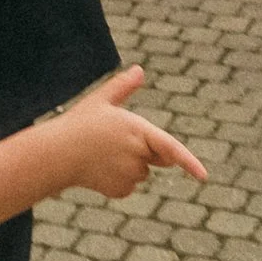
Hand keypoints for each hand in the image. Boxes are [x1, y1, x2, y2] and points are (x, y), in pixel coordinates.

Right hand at [56, 68, 206, 200]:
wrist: (57, 153)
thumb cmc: (80, 124)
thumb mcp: (100, 100)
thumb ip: (123, 87)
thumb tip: (139, 70)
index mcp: (137, 130)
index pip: (170, 149)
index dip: (189, 163)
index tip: (203, 176)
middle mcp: (137, 155)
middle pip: (153, 157)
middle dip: (142, 150)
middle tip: (113, 141)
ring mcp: (129, 175)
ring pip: (140, 172)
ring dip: (128, 165)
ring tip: (102, 155)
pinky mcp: (120, 190)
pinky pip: (128, 186)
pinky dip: (118, 180)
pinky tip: (100, 170)